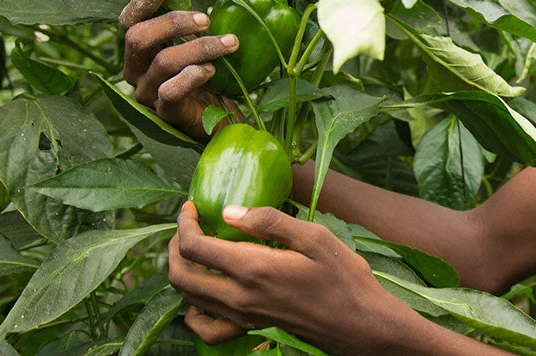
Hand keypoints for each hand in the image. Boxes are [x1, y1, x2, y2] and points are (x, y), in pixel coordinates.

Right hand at [118, 0, 238, 140]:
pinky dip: (192, 76)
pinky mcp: (166, 114)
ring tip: (231, 42)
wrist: (221, 121)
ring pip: (164, 62)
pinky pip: (171, 91)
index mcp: (140, 52)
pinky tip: (211, 70)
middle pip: (139, 38)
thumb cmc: (208, 78)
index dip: (140, 3)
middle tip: (206, 19)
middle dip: (172, 23)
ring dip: (200, 47)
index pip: (128, 23)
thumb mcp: (196, 47)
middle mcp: (136, 72)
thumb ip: (193, 26)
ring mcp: (148, 94)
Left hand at [168, 202, 404, 352]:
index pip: (195, 246)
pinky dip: (194, 313)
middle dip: (174, 246)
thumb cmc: (344, 277)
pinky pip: (208, 328)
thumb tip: (229, 211)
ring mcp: (243, 316)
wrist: (360, 324)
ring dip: (183, 271)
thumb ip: (270, 221)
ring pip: (189, 298)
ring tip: (196, 250)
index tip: (191, 207)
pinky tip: (202, 297)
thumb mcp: (315, 237)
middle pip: (181, 274)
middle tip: (188, 225)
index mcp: (253, 268)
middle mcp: (239, 296)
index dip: (184, 223)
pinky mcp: (252, 328)